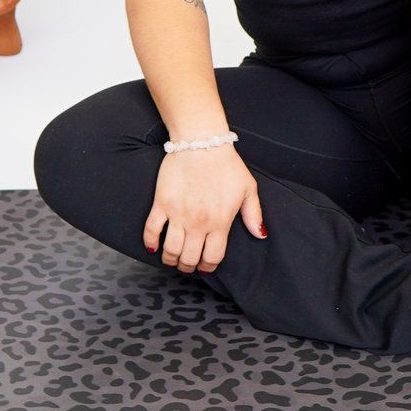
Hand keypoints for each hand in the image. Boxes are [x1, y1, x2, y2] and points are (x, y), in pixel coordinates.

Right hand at [144, 143, 265, 272]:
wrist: (202, 142)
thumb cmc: (227, 164)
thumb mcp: (248, 188)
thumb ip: (254, 215)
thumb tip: (261, 235)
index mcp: (220, 222)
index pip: (213, 257)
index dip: (208, 267)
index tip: (204, 267)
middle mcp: (199, 223)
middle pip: (190, 258)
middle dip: (188, 266)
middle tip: (187, 264)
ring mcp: (178, 214)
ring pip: (170, 250)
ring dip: (170, 259)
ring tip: (171, 258)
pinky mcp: (162, 203)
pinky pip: (151, 230)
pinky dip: (150, 242)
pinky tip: (153, 246)